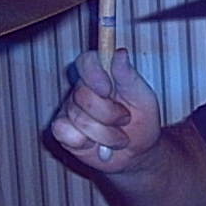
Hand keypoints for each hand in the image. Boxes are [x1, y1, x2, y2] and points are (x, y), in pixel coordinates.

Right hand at [51, 48, 160, 172]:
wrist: (138, 152)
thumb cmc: (142, 119)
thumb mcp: (142, 97)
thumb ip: (128, 76)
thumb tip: (120, 53)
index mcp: (102, 74)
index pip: (86, 61)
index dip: (94, 74)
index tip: (108, 90)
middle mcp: (81, 89)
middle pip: (83, 95)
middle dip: (110, 115)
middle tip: (126, 120)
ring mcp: (69, 109)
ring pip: (79, 118)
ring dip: (106, 134)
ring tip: (119, 137)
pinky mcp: (62, 131)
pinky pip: (65, 132)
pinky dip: (85, 143)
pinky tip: (96, 144)